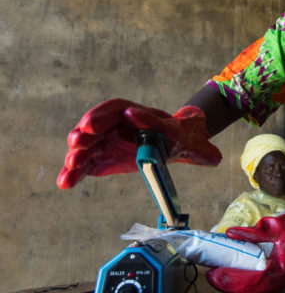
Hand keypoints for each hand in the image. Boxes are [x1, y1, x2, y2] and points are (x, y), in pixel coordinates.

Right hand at [57, 99, 221, 188]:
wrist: (179, 143)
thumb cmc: (186, 137)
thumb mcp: (195, 138)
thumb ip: (200, 146)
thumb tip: (213, 158)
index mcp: (140, 114)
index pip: (119, 108)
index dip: (106, 115)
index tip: (95, 123)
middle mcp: (120, 124)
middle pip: (97, 126)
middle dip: (86, 134)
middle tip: (77, 143)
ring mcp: (110, 141)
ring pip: (88, 146)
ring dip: (76, 156)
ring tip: (69, 170)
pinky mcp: (105, 158)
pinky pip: (87, 164)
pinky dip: (75, 173)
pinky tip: (64, 184)